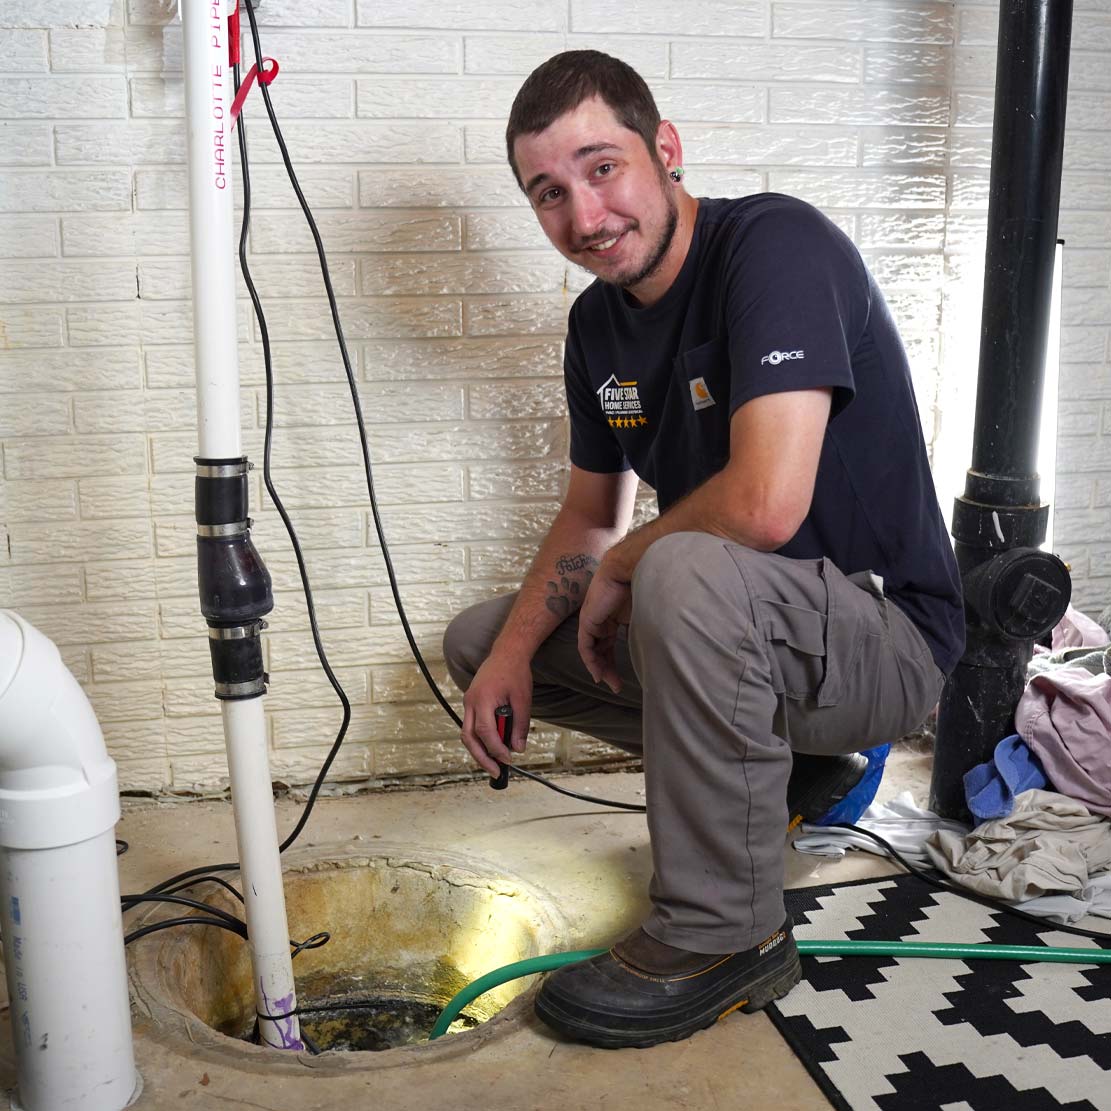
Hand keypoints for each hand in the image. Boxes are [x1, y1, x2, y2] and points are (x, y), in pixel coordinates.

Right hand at [460, 654, 531, 777]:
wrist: (507, 653)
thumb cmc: (516, 673)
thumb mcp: (523, 700)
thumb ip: (520, 726)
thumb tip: (518, 749)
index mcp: (483, 699)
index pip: (485, 732)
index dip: (495, 749)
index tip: (508, 760)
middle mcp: (471, 701)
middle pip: (469, 738)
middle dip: (481, 758)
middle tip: (496, 772)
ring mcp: (469, 702)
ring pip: (467, 734)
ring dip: (480, 750)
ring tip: (496, 763)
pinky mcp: (471, 702)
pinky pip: (471, 725)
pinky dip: (481, 738)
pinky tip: (493, 746)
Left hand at [577, 560, 631, 693]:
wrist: (630, 569)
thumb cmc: (642, 586)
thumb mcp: (644, 613)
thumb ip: (643, 630)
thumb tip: (655, 649)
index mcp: (614, 616)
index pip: (611, 643)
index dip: (614, 660)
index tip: (622, 677)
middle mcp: (601, 619)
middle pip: (601, 649)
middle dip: (608, 668)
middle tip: (617, 685)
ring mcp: (593, 620)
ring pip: (593, 650)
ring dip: (600, 668)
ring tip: (609, 683)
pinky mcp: (587, 621)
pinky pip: (585, 646)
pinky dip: (591, 661)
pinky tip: (598, 674)